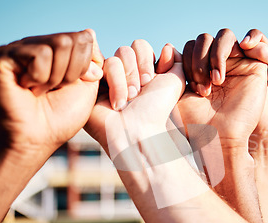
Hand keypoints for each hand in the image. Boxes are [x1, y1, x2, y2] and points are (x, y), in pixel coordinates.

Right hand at [0, 29, 103, 156]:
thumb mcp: (88, 86)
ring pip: (57, 44)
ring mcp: (18, 50)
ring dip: (56, 76)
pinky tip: (27, 87)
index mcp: (55, 51)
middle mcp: (35, 46)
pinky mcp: (3, 57)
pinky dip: (41, 76)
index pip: (83, 38)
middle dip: (72, 72)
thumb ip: (92, 59)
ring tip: (40, 90)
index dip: (85, 67)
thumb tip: (89, 32)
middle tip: (55, 89)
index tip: (72, 86)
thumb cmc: (62, 117)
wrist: (38, 138)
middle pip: (71, 40)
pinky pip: (38, 54)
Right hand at [85, 41, 184, 158]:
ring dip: (127, 80)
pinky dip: (116, 85)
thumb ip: (176, 61)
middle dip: (136, 70)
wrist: (138, 131)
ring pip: (115, 58)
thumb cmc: (157, 110)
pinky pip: (102, 67)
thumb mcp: (176, 82)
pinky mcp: (92, 86)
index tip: (152, 81)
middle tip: (140, 92)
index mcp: (140, 71)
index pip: (139, 46)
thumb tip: (167, 47)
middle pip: (126, 49)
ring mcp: (106, 80)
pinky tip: (117, 104)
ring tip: (130, 100)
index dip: (146, 60)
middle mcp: (123, 74)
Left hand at [177, 29, 267, 147]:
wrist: (220, 139)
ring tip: (217, 81)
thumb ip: (171, 69)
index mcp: (200, 68)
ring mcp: (238, 63)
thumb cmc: (196, 124)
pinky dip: (252, 40)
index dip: (188, 62)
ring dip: (217, 55)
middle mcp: (219, 63)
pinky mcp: (257, 66)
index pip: (192, 46)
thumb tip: (169, 47)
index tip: (192, 90)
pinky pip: (257, 39)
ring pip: (225, 36)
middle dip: (199, 61)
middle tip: (203, 90)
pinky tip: (245, 49)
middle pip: (206, 39)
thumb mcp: (176, 94)